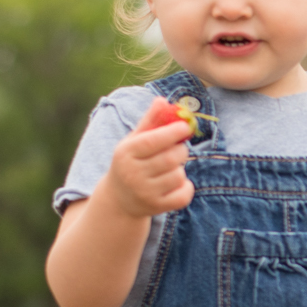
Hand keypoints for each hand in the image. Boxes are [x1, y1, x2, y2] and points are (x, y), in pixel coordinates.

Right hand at [100, 100, 194, 218]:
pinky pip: (183, 195)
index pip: (153, 141)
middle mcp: (133, 174)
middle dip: (181, 150)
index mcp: (126, 153)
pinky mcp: (156, 207)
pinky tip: (178, 183)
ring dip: (181, 169)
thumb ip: (150, 121)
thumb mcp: (134, 141)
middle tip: (179, 149)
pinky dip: (186, 187)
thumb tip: (162, 100)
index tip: (186, 126)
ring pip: (178, 175)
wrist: (120, 199)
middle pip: (170, 158)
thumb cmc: (131, 162)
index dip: (172, 132)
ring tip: (171, 168)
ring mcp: (144, 192)